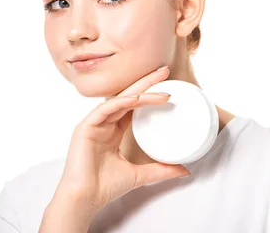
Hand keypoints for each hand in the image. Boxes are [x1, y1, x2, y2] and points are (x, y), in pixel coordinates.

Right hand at [55, 66, 189, 212]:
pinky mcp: (85, 127)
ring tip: (160, 84)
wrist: (84, 199)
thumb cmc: (104, 187)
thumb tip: (185, 169)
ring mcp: (94, 123)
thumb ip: (160, 170)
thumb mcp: (139, 175)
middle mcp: (103, 123)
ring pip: (119, 99)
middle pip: (128, 96)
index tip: (168, 86)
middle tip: (165, 71)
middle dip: (146, 83)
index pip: (133, 106)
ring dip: (140, 91)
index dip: (149, 94)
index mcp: (112, 131)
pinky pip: (105, 109)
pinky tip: (137, 98)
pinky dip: (121, 102)